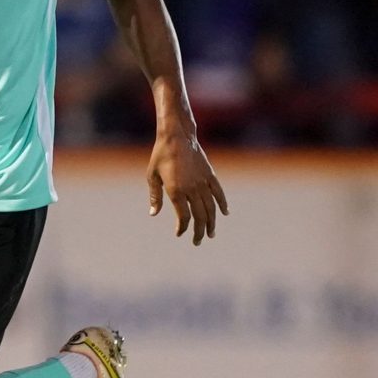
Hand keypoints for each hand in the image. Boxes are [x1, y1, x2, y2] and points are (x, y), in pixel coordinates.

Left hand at [147, 123, 228, 245]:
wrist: (176, 136)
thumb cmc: (160, 156)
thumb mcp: (152, 176)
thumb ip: (155, 196)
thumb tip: (154, 214)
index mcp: (176, 190)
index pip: (183, 216)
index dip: (182, 227)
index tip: (179, 233)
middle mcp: (191, 188)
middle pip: (199, 216)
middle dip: (199, 231)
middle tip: (197, 241)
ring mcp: (202, 182)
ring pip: (210, 207)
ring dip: (211, 222)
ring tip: (211, 234)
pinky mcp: (209, 174)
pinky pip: (218, 192)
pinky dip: (222, 204)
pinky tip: (224, 213)